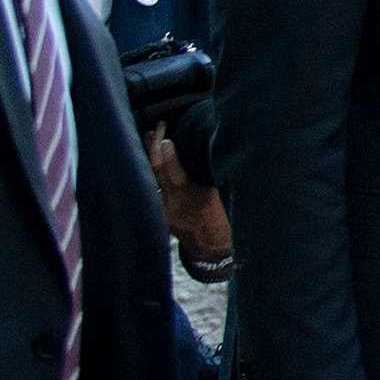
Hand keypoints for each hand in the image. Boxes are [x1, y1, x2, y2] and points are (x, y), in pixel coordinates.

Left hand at [149, 130, 229, 266]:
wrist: (214, 249)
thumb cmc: (228, 221)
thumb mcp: (227, 199)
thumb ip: (214, 179)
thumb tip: (210, 151)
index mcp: (197, 202)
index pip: (178, 176)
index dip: (170, 158)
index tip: (166, 140)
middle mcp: (177, 206)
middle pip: (159, 173)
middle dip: (156, 149)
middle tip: (157, 129)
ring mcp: (166, 210)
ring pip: (153, 179)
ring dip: (152, 157)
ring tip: (151, 136)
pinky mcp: (161, 213)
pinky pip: (155, 187)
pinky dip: (155, 171)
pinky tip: (153, 157)